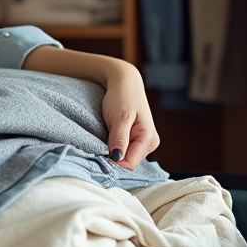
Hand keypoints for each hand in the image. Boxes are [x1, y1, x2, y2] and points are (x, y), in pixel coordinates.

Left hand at [21, 46, 159, 169]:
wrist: (124, 82)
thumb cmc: (122, 96)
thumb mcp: (120, 117)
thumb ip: (119, 138)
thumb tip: (117, 158)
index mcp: (149, 139)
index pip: (129, 164)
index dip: (112, 163)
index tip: (96, 155)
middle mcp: (150, 144)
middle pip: (128, 163)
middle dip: (112, 158)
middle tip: (97, 146)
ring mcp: (144, 143)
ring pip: (125, 159)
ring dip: (112, 153)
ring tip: (103, 140)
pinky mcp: (136, 140)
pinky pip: (124, 152)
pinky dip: (114, 148)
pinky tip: (107, 140)